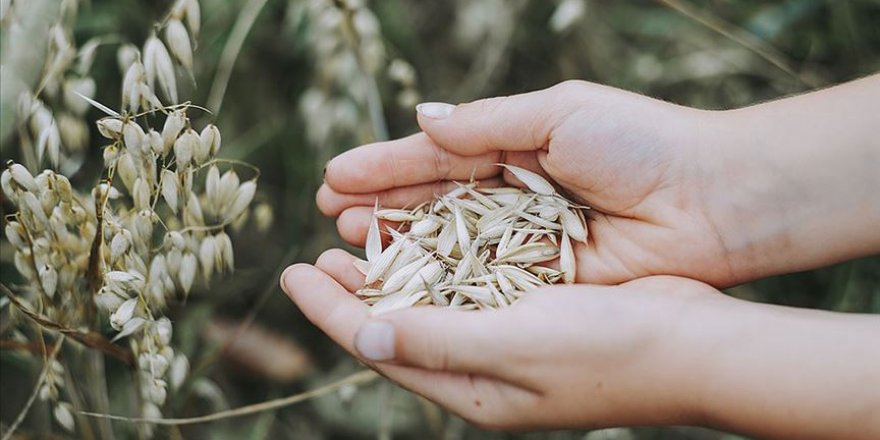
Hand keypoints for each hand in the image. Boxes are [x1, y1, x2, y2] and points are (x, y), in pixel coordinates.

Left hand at [281, 249, 879, 436]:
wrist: (694, 346)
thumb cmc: (609, 351)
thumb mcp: (515, 345)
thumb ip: (438, 339)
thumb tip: (362, 334)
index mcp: (472, 390)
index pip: (380, 346)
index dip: (330, 311)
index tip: (289, 274)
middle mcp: (483, 370)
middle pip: (398, 327)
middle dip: (352, 293)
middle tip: (314, 256)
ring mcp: (509, 343)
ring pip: (431, 304)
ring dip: (391, 273)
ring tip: (354, 242)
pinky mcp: (534, 313)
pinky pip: (468, 288)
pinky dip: (438, 264)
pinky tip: (424, 239)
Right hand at [318, 81, 744, 286]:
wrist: (712, 200)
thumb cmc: (639, 144)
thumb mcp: (558, 114)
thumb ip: (485, 123)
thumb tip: (421, 118)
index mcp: (516, 147)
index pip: (436, 157)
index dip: (386, 166)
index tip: (335, 175)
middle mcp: (513, 197)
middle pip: (434, 203)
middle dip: (382, 206)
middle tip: (330, 214)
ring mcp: (525, 242)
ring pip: (449, 245)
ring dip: (399, 244)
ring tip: (349, 242)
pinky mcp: (543, 282)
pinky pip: (482, 281)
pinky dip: (442, 280)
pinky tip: (401, 280)